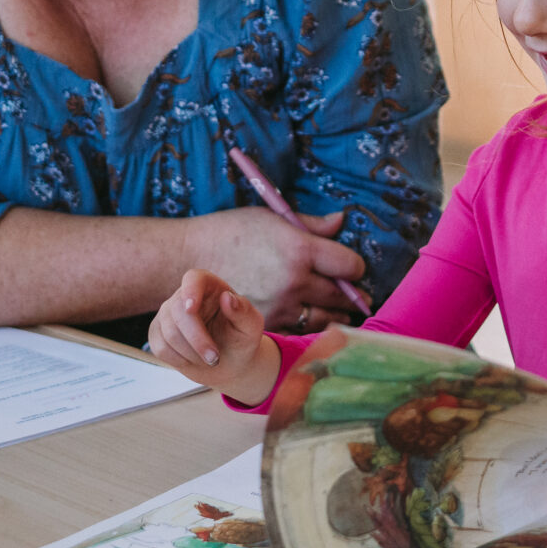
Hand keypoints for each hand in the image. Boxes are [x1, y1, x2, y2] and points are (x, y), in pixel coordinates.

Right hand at [148, 270, 284, 405]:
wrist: (229, 363)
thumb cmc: (241, 339)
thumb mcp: (250, 327)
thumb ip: (243, 311)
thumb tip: (228, 298)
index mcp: (210, 287)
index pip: (194, 278)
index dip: (190, 290)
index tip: (191, 308)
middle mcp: (184, 296)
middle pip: (178, 312)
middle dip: (197, 339)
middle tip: (214, 358)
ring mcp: (167, 314)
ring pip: (168, 332)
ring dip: (191, 353)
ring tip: (210, 360)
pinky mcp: (157, 333)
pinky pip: (160, 347)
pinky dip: (179, 360)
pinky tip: (194, 360)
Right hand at [184, 206, 365, 332]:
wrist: (191, 259)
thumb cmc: (233, 232)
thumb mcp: (273, 218)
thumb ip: (311, 224)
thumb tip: (341, 220)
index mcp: (299, 249)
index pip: (349, 265)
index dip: (355, 267)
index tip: (351, 268)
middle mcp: (294, 280)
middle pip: (342, 294)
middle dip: (351, 293)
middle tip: (354, 292)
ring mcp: (281, 305)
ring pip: (327, 317)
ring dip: (337, 313)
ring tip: (339, 307)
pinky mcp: (268, 323)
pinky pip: (303, 329)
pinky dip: (312, 325)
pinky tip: (311, 316)